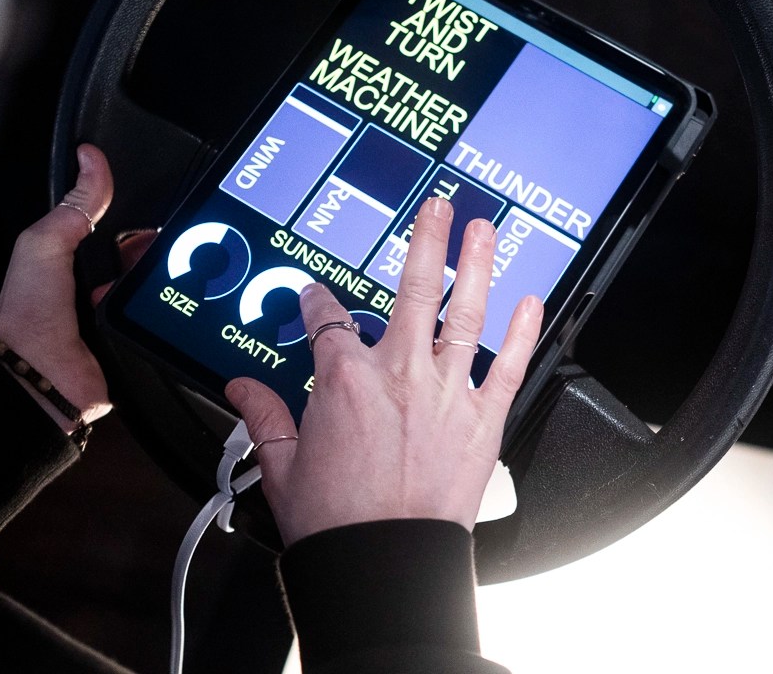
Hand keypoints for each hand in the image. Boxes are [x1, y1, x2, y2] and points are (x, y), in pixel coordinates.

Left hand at [0, 144, 151, 432]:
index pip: (120, 235)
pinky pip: (165, 326)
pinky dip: (170, 319)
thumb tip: (91, 160)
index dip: (138, 227)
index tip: (153, 221)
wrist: (40, 378)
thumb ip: (74, 205)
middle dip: (155, 258)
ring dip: (164, 288)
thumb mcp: (46, 243)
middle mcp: (96, 294)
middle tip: (158, 256)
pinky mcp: (136, 347)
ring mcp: (117, 322)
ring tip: (162, 283)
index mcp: (73, 266)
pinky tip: (170, 311)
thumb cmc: (29, 316)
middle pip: (145, 262)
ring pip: (159, 293)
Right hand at [227, 197, 542, 544]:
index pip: (328, 319)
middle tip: (438, 208)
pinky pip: (509, 365)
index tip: (318, 296)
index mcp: (343, 379)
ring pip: (466, 312)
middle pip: (413, 289)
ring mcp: (445, 392)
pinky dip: (523, 332)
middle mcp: (398, 372)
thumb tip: (240, 390)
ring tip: (485, 230)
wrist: (383, 564)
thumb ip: (264, 417)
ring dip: (477, 265)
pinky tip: (532, 301)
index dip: (319, 302)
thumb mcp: (282, 465)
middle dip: (425, 241)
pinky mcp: (482, 420)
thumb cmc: (337, 522)